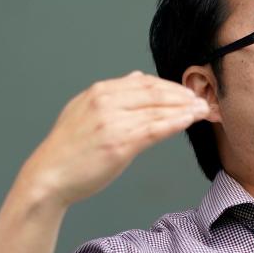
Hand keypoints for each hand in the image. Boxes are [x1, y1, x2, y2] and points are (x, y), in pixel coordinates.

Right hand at [20, 71, 207, 207]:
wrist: (49, 175)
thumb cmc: (70, 149)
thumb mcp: (85, 110)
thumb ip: (113, 93)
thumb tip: (137, 77)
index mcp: (99, 91)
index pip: (145, 83)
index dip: (171, 87)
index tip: (189, 93)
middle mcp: (106, 102)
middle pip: (155, 93)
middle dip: (184, 96)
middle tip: (204, 100)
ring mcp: (113, 122)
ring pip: (158, 110)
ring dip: (185, 109)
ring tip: (204, 111)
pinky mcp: (119, 143)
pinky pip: (154, 129)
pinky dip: (175, 123)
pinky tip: (189, 121)